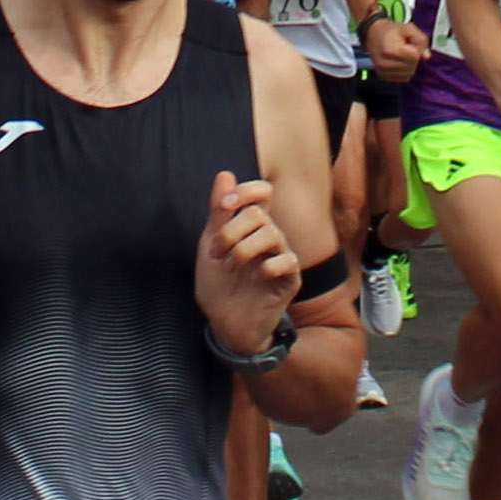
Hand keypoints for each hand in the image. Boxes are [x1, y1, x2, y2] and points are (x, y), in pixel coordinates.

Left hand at [195, 170, 299, 353]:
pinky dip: (269, 265)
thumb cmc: (218, 285)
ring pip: (272, 233)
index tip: (225, 206)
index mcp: (251, 226)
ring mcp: (281, 258)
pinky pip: (287, 260)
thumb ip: (218, 213)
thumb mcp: (210, 246)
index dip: (246, 191)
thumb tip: (225, 175)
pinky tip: (257, 276)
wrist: (224, 325)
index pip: (263, 192)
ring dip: (243, 249)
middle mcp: (270, 237)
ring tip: (230, 267)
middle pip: (259, 214)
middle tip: (217, 254)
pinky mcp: (290, 280)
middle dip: (231, 232)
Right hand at [365, 16, 428, 83]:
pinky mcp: (382, 76)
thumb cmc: (392, 30)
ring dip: (409, 66)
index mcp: (392, 50)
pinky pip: (403, 78)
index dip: (417, 50)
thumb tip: (426, 56)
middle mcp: (385, 63)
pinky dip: (404, 71)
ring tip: (401, 54)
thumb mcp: (409, 28)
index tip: (410, 44)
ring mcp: (382, 71)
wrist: (373, 33)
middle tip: (406, 48)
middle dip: (413, 58)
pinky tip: (398, 61)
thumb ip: (421, 41)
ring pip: (408, 74)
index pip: (415, 57)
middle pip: (412, 67)